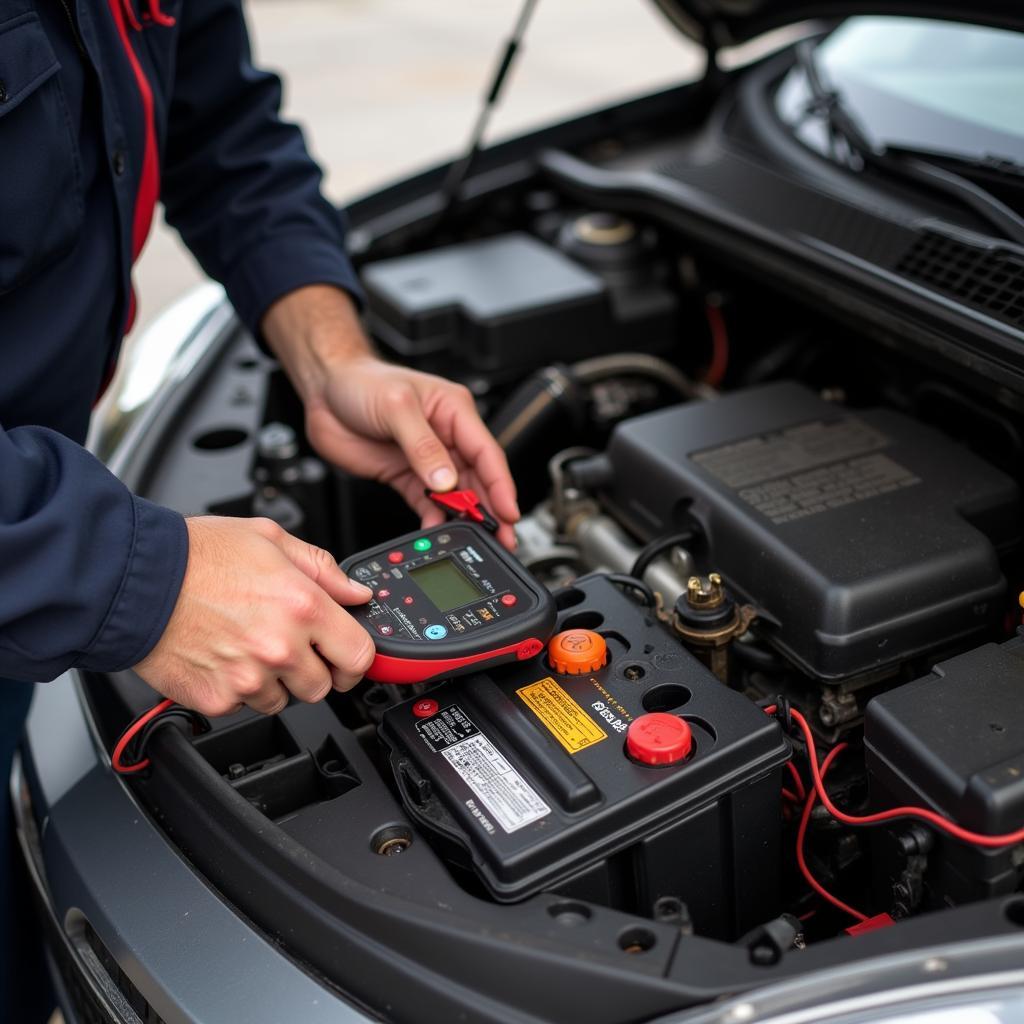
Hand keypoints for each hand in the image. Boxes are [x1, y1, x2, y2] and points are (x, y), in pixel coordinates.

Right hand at [134, 516, 375, 716]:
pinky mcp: (218, 698)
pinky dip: (236, 688)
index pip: (360, 655)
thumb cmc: (197, 555)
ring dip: (273, 681)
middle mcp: (281, 647)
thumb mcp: (270, 539)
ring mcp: (249, 678)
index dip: (355, 658)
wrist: (135, 580)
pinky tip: (221, 656)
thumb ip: (322, 568)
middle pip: (323, 686)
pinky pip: (243, 706)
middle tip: (288, 646)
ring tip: (246, 645)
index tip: (346, 654)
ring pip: (283, 700)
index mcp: (303, 606)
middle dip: (312, 669)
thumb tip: (355, 592)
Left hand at [262, 286, 519, 548]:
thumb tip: (446, 480)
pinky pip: (427, 503)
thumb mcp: (396, 407)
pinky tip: (437, 531)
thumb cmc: (361, 382)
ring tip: (475, 540)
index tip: (508, 512)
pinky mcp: (406, 475)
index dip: (501, 485)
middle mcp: (446, 436)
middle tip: (501, 538)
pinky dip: (434, 519)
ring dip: (465, 518)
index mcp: (454, 412)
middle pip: (478, 479)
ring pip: (456, 495)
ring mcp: (427, 458)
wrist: (324, 390)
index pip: (487, 453)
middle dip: (491, 509)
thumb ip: (422, 446)